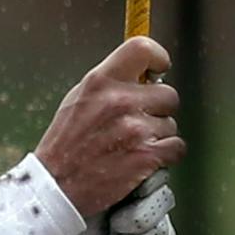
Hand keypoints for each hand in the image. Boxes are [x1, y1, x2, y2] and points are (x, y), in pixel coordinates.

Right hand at [31, 38, 183, 220]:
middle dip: (158, 109)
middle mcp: (120, 100)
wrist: (57, 185)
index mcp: (100, 81)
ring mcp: (136, 129)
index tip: (157, 70)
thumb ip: (109, 84)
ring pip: (171, 124)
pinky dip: (166, 155)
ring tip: (132, 145)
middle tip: (139, 122)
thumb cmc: (65, 144)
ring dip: (158, 135)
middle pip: (168, 93)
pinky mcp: (147, 155)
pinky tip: (145, 158)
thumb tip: (140, 76)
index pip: (142, 49)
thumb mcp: (78, 99)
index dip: (158, 58)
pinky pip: (177, 147)